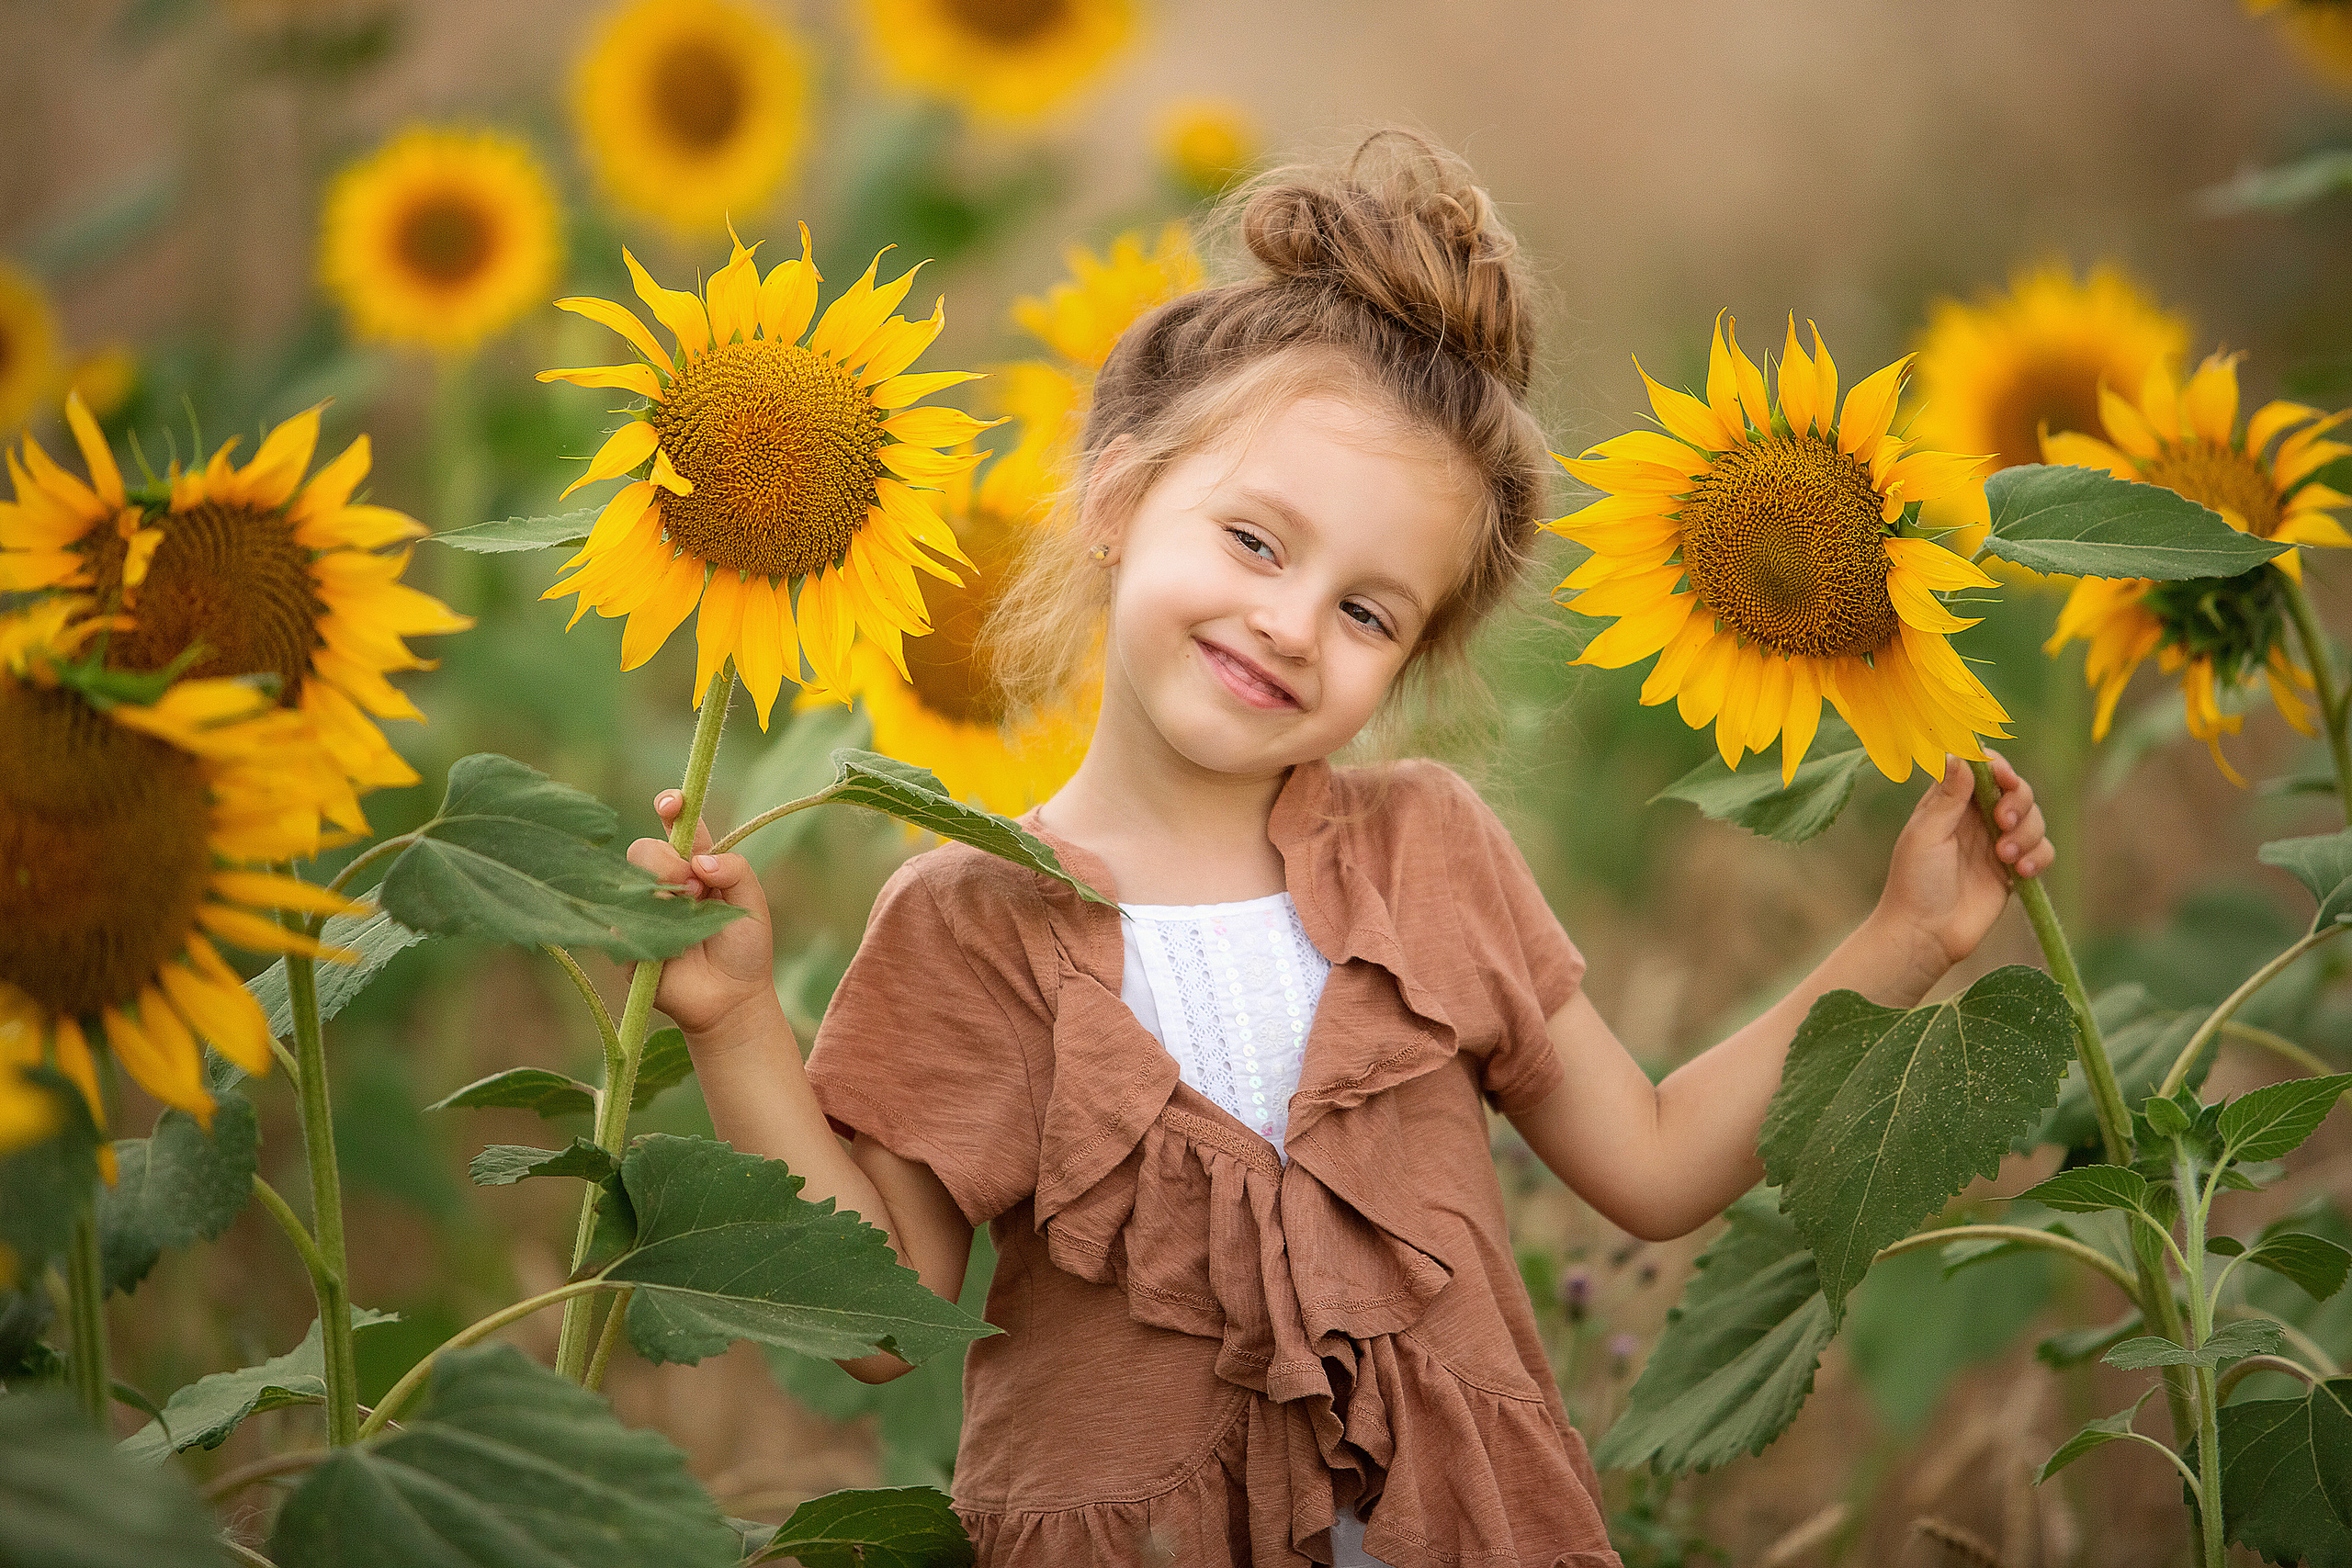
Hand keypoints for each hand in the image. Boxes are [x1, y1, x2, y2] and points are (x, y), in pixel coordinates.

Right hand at [625, 790, 777, 1038]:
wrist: (732, 1000)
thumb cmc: (744, 950)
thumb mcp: (751, 901)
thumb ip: (735, 869)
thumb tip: (700, 861)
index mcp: (697, 866)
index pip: (678, 827)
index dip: (672, 808)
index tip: (672, 803)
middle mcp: (666, 883)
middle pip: (645, 849)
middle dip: (667, 860)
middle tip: (694, 886)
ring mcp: (643, 908)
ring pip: (629, 875)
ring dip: (660, 885)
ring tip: (687, 908)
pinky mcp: (628, 937)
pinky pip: (621, 915)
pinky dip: (647, 917)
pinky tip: (668, 933)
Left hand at [1874, 750, 2053, 979]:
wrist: (1926, 933)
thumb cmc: (1915, 882)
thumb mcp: (1927, 834)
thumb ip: (1947, 796)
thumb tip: (1959, 754)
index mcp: (1950, 803)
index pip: (1982, 769)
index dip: (1998, 767)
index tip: (2003, 777)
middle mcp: (1976, 819)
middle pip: (2016, 789)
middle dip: (2018, 800)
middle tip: (2002, 822)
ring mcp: (1997, 843)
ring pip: (2034, 819)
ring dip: (2027, 833)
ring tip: (2004, 857)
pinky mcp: (2014, 870)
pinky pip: (2043, 850)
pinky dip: (2039, 856)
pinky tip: (2020, 872)